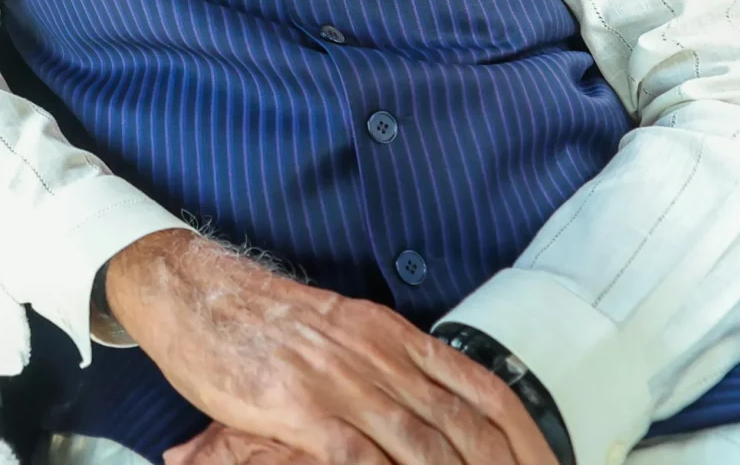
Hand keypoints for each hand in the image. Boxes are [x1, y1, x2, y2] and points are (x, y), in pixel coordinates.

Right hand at [106, 231, 556, 464]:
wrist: (192, 291)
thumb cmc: (257, 319)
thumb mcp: (337, 331)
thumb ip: (383, 365)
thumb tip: (427, 409)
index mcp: (391, 334)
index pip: (482, 386)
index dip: (524, 434)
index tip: (547, 463)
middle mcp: (378, 354)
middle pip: (465, 425)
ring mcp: (340, 381)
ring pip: (424, 445)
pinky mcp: (299, 406)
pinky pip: (359, 457)